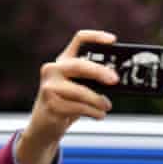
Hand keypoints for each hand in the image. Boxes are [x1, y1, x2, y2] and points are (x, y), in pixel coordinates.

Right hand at [16, 29, 119, 163]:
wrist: (45, 126)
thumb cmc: (67, 105)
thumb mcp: (80, 89)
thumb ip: (93, 82)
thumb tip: (117, 81)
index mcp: (63, 61)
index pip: (78, 40)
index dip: (96, 37)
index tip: (113, 40)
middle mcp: (53, 69)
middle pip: (79, 65)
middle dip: (100, 72)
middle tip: (115, 80)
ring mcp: (49, 86)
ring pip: (81, 91)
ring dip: (99, 101)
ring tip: (107, 106)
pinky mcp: (51, 104)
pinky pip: (80, 107)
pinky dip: (94, 112)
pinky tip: (98, 115)